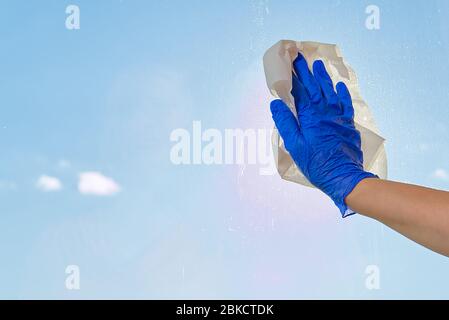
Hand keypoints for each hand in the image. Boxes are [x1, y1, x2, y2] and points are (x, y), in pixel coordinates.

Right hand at [270, 53, 376, 216]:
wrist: (343, 176)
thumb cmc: (316, 163)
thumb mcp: (294, 146)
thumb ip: (285, 123)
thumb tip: (276, 103)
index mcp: (310, 117)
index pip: (301, 91)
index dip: (295, 77)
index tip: (290, 64)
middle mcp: (325, 112)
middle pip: (315, 87)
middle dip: (307, 72)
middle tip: (301, 58)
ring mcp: (338, 117)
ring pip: (330, 92)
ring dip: (324, 78)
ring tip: (319, 65)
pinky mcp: (348, 124)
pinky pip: (345, 104)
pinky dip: (342, 94)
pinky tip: (339, 86)